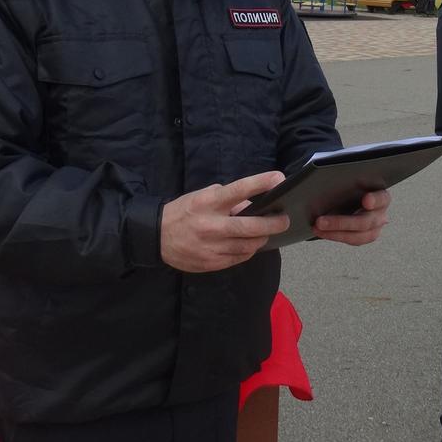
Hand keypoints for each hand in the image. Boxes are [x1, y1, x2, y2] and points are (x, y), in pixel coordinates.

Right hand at [161, 171, 289, 272]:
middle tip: (284, 219)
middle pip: (250, 226)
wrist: (157, 236)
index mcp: (208, 203)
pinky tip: (249, 244)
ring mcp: (211, 247)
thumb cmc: (184, 211)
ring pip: (248, 245)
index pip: (239, 190)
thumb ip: (228, 199)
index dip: (261, 183)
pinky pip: (239, 258)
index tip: (278, 178)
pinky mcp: (211, 263)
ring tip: (266, 232)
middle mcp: (211, 225)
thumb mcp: (203, 196)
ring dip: (261, 238)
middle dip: (273, 223)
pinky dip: (248, 250)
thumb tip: (253, 205)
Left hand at [313, 189, 390, 245]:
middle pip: (366, 221)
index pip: (382, 198)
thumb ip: (347, 183)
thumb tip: (328, 181)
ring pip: (359, 236)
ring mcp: (374, 228)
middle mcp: (380, 214)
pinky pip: (351, 240)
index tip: (366, 200)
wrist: (352, 198)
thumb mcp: (352, 182)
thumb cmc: (353, 188)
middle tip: (321, 221)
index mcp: (381, 197)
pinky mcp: (364, 236)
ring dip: (335, 233)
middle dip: (341, 222)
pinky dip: (335, 236)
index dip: (375, 200)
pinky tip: (321, 231)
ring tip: (317, 228)